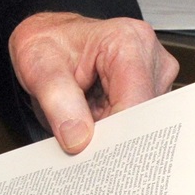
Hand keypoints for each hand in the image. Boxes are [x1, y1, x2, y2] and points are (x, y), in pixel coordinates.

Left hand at [9, 11, 178, 153]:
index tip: (92, 154)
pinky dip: (114, 133)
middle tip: (80, 145)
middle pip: (144, 119)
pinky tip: (94, 123)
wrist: (47, 42)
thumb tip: (79, 139)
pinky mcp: (151, 94)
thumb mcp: (39, 67)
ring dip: (112, 135)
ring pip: (143, 127)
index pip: (135, 103)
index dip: (114, 135)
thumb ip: (58, 101)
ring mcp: (155, 78)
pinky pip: (138, 126)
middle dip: (113, 138)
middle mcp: (150, 57)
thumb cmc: (46, 46)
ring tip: (82, 123)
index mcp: (128, 41)